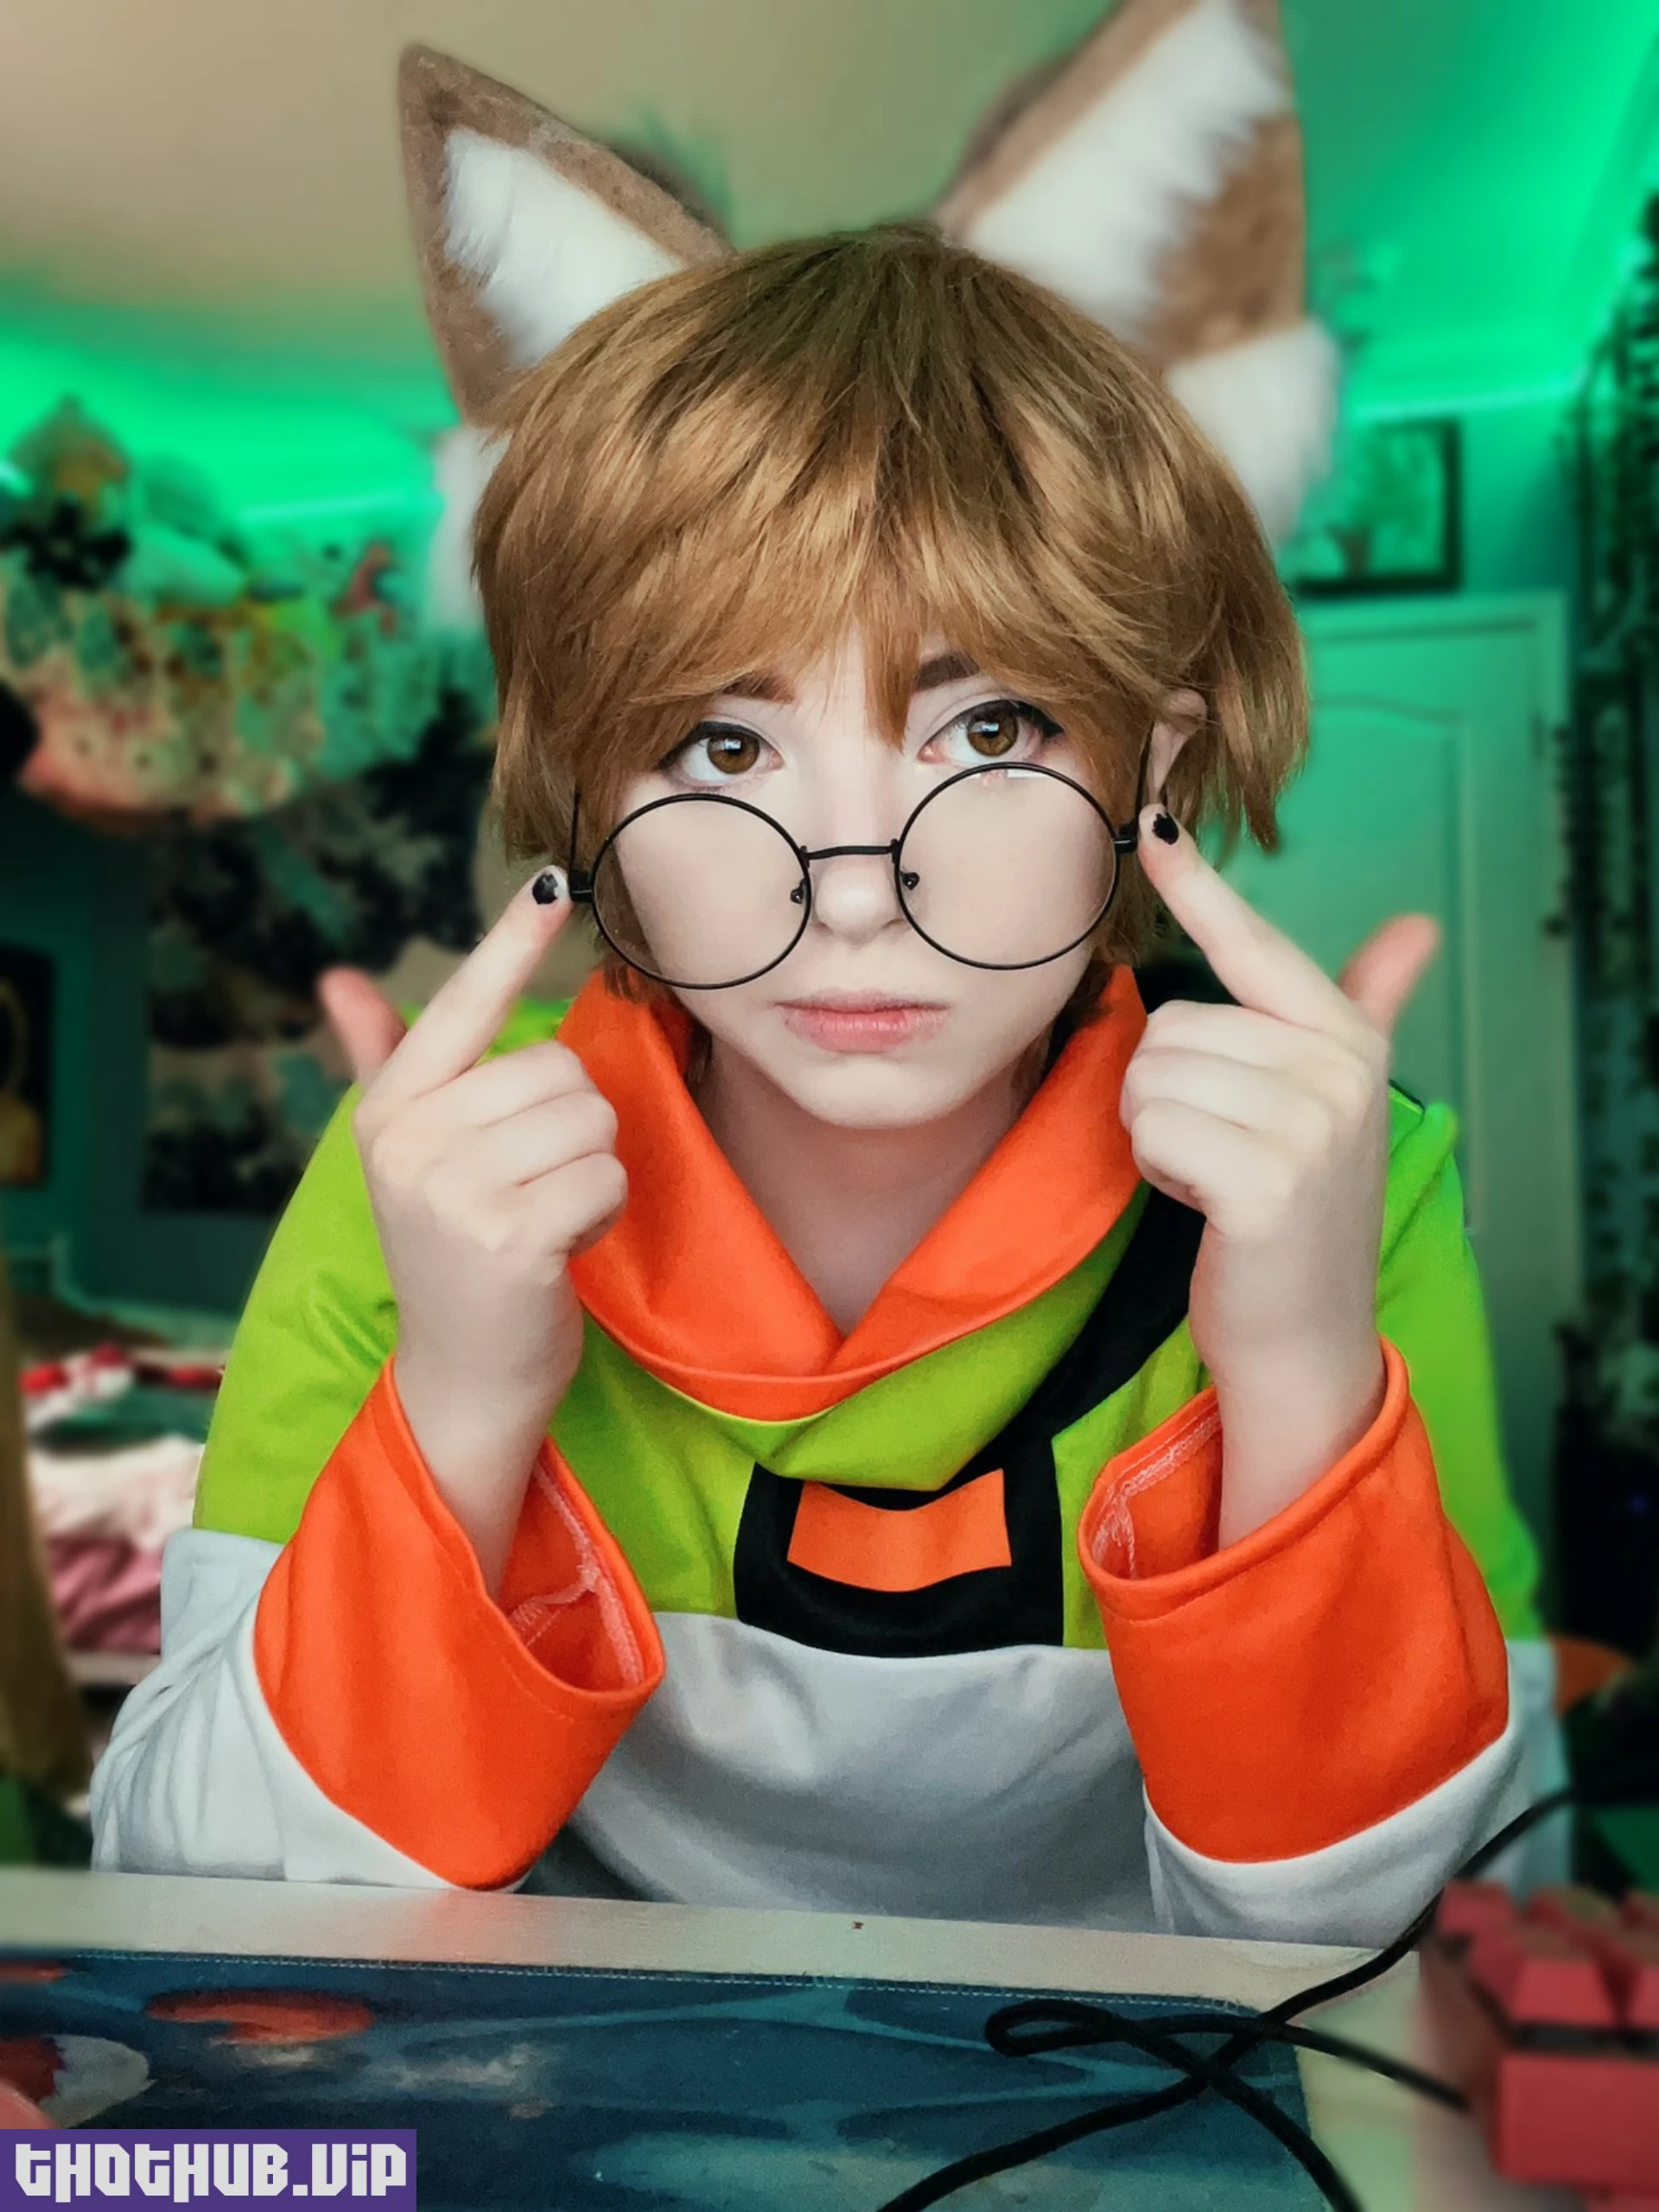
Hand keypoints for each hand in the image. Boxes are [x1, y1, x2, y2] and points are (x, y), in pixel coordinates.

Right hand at [318, 873, 625, 1593]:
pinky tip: (563, 1248)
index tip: (553, 882)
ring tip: (546, 1215)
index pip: (460, 1006)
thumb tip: (339, 978)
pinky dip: (603, 1212)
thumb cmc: (454, 1251)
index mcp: (390, 1110)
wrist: (461, 1376)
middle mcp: (411, 1142)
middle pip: (558, 1068)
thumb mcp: (411, 1153)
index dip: (510, 943)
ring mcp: (456, 1191)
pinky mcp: (510, 1238)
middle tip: (533, 1187)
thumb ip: (387, 1061)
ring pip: (589, 1119)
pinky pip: (603, 1176)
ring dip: (592, 1170)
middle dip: (572, 1126)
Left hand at [1121, 808, 1438, 1544]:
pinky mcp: (1264, 1181)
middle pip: (1170, 1024)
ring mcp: (1307, 1126)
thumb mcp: (1332, 1101)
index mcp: (1345, 1038)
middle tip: (1219, 1150)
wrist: (1305, 1336)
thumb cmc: (1298, 1210)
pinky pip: (1151, 1129)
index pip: (1253, 944)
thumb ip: (1365, 1007)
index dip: (1195, 881)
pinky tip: (1203, 1203)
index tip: (1151, 817)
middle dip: (1168, 1092)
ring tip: (1213, 1175)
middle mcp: (1337, 1070)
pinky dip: (1156, 1171)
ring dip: (1156, 1134)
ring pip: (1150, 1075)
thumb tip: (1417, 930)